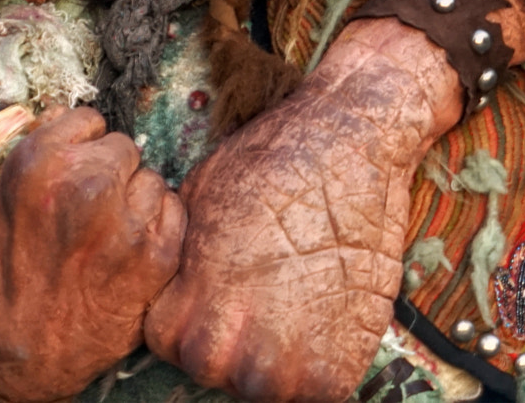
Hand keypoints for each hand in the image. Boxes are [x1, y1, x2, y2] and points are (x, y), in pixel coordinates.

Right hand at [0, 107, 184, 400]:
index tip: (69, 167)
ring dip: (133, 200)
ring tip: (104, 234)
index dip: (77, 145)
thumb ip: (26, 155)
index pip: (86, 120)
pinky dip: (156, 227)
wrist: (7, 360)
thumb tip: (60, 115)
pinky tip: (127, 250)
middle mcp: (90, 186)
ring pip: (151, 180)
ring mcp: (129, 223)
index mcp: (40, 166)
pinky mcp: (159, 259)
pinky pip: (174, 213)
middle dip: (106, 171)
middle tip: (85, 208)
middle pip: (123, 148)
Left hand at [144, 19, 455, 401]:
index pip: (176, 347)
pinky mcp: (337, 375)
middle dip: (242, 336)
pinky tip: (330, 308)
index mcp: (182, 326)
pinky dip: (327, 356)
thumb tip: (174, 294)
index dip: (205, 311)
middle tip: (271, 288)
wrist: (349, 146)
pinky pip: (320, 391)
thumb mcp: (194, 216)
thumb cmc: (268, 168)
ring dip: (285, 351)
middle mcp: (226, 359)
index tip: (230, 283)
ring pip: (270, 387)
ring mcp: (284, 373)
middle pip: (222, 371)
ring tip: (301, 296)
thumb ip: (181, 274)